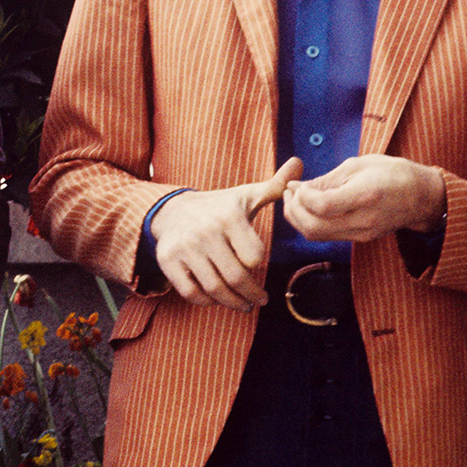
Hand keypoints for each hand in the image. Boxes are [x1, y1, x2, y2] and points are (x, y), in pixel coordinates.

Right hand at [150, 157, 302, 311]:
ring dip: (232, 302)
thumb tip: (298, 162)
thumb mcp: (246, 195)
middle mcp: (205, 232)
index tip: (258, 266)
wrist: (172, 210)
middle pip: (236, 277)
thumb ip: (275, 186)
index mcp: (228, 216)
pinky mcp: (168, 260)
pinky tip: (216, 298)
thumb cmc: (218, 207)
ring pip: (214, 288)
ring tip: (243, 304)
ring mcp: (185, 247)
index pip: (254, 256)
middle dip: (252, 294)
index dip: (258, 264)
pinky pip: (190, 292)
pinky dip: (205, 301)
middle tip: (259, 300)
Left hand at [282, 154, 443, 242]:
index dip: (302, 197)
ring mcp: (362, 234)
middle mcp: (363, 220)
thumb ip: (325, 180)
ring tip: (295, 199)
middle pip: (314, 227)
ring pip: (316, 235)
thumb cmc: (391, 173)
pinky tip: (309, 207)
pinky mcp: (360, 239)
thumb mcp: (358, 165)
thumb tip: (294, 187)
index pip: (322, 206)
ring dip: (298, 219)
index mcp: (365, 196)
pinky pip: (327, 235)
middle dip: (293, 210)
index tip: (296, 185)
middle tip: (289, 193)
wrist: (421, 196)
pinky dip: (311, 223)